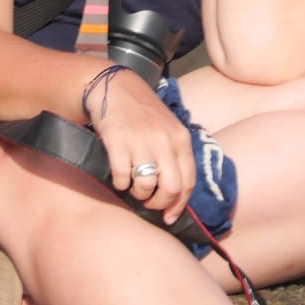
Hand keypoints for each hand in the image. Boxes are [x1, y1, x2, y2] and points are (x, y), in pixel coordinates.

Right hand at [86, 71, 195, 223]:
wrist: (115, 87)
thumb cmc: (143, 114)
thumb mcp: (169, 130)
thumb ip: (175, 156)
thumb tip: (175, 194)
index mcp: (181, 139)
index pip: (188, 182)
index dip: (179, 205)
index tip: (169, 217)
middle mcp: (165, 141)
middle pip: (171, 188)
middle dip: (160, 203)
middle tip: (149, 203)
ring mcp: (141, 141)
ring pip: (146, 185)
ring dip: (138, 194)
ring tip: (133, 187)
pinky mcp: (118, 142)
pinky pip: (122, 178)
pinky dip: (120, 184)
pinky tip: (119, 177)